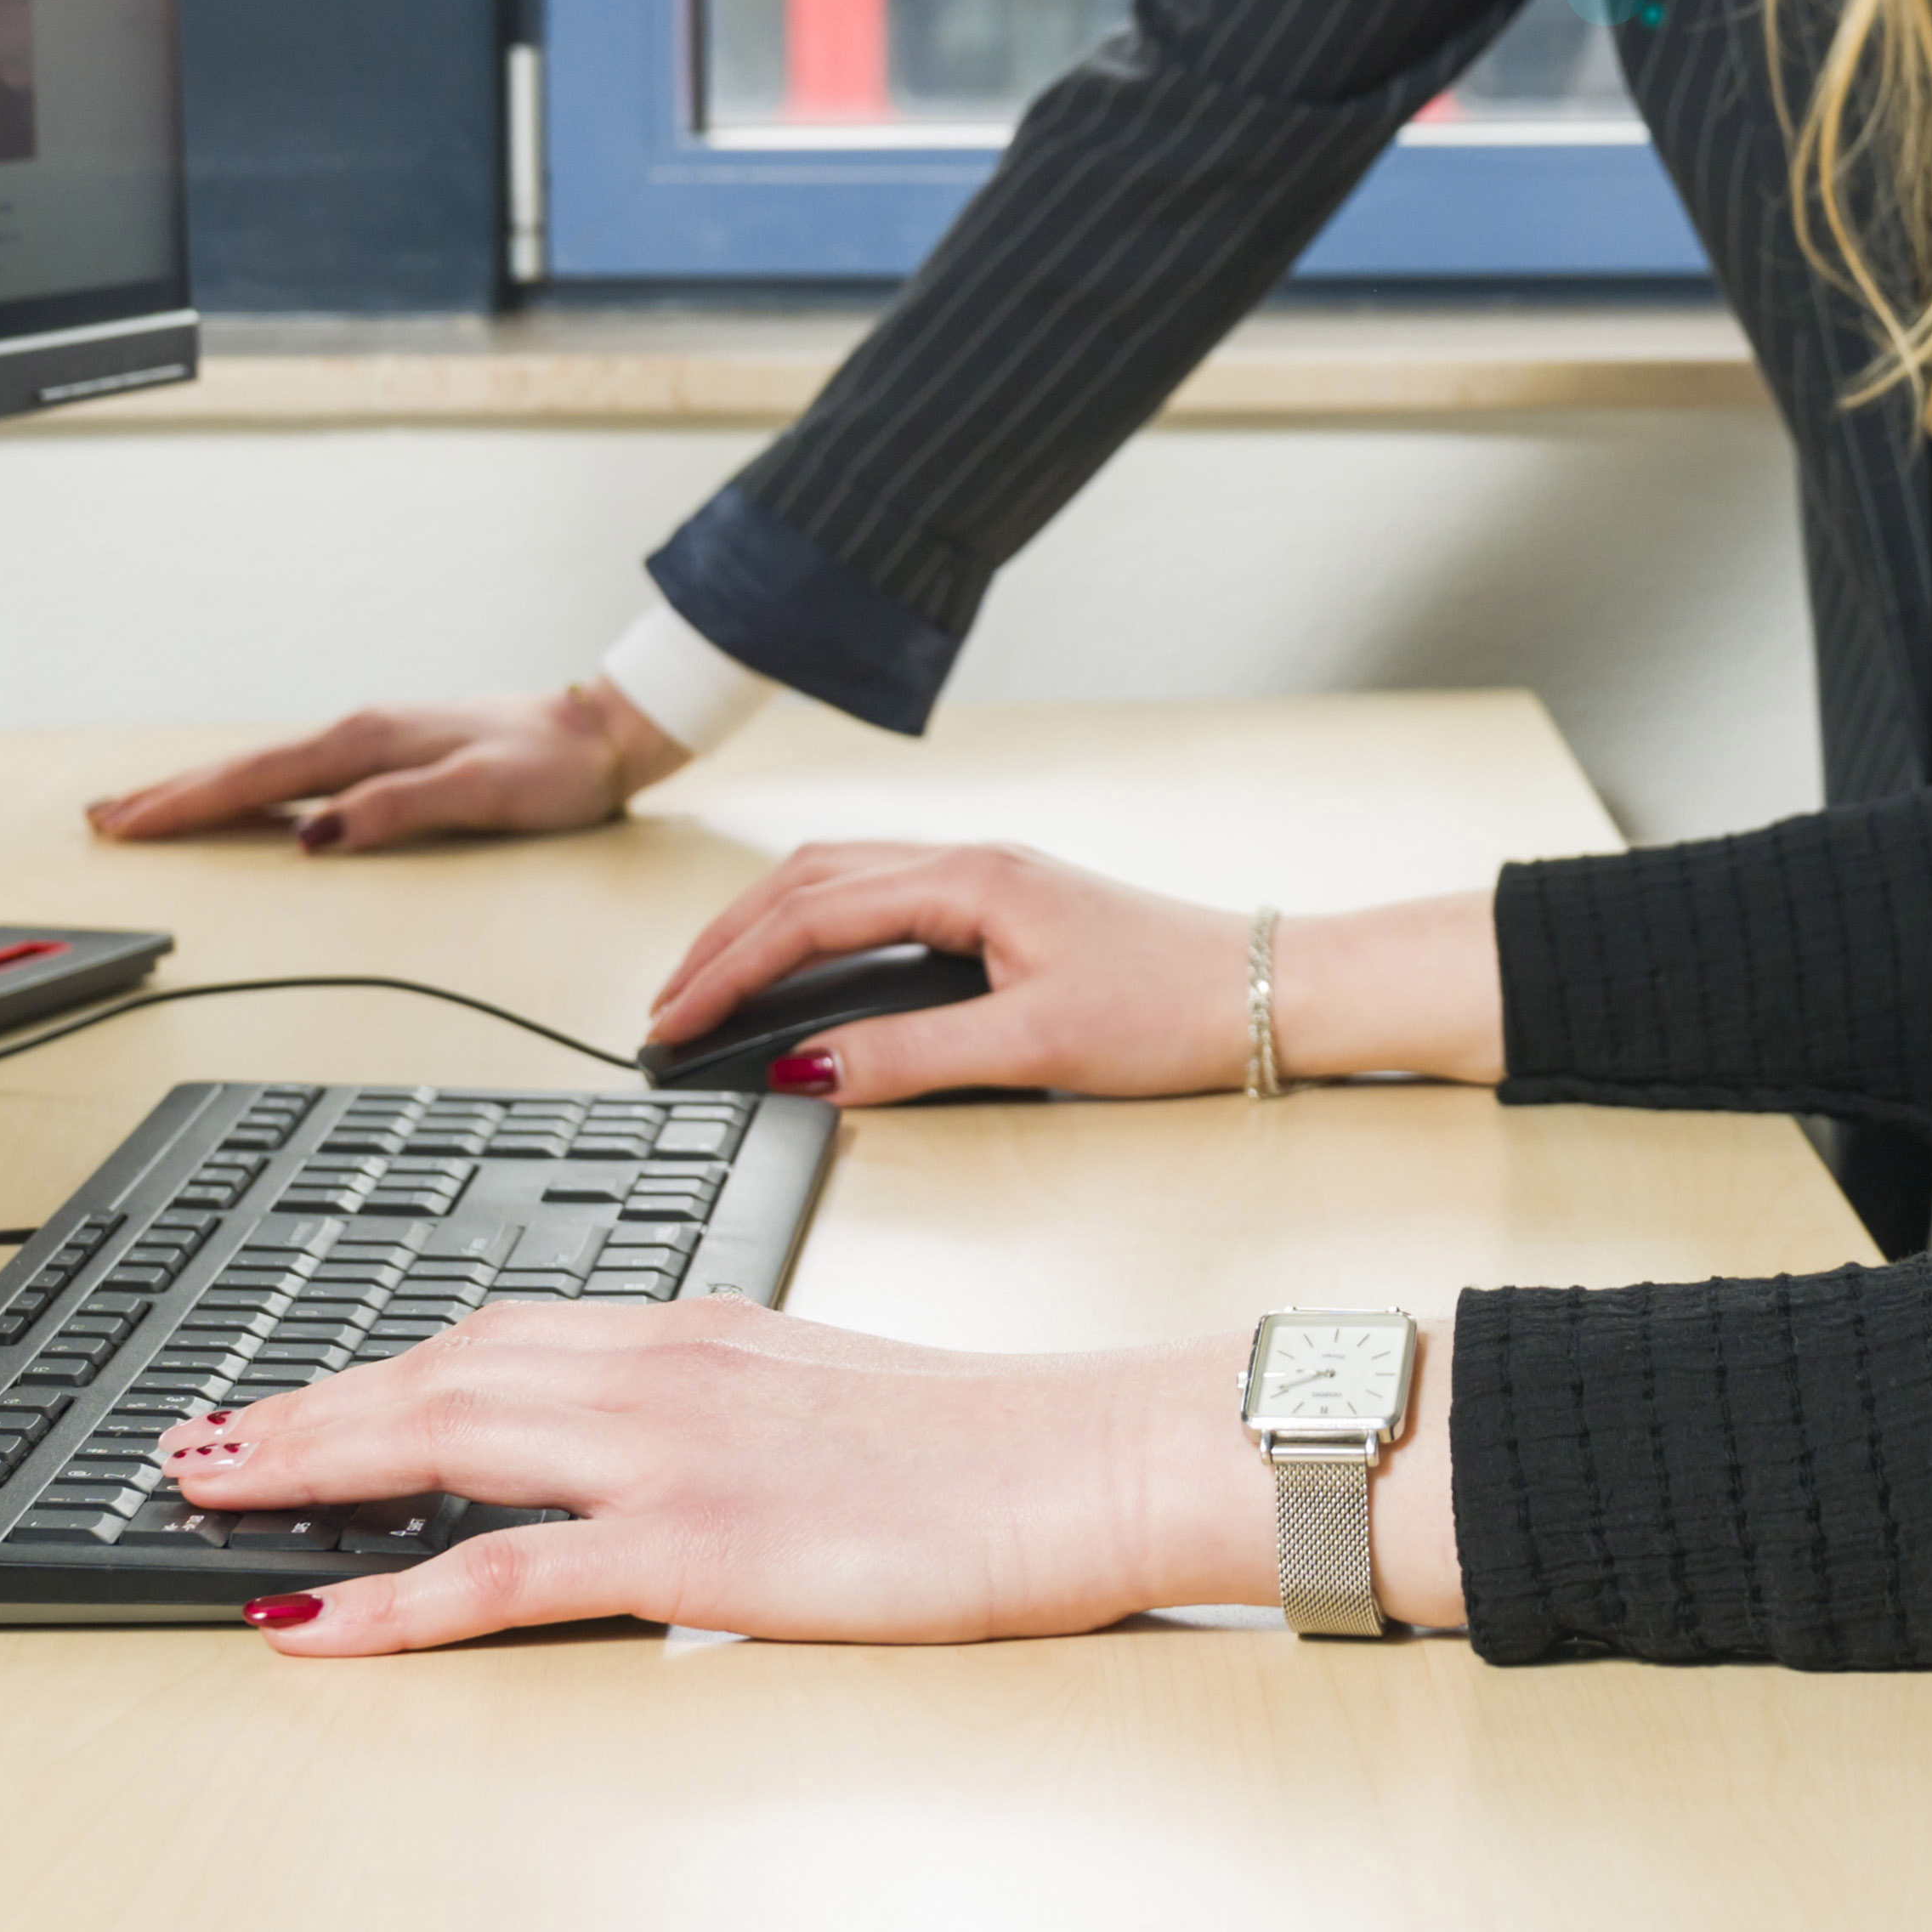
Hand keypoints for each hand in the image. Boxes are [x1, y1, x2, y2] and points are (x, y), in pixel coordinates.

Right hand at [84, 683, 686, 853]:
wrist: (601, 735)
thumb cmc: (552, 769)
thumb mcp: (482, 793)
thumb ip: (398, 809)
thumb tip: (316, 833)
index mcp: (371, 740)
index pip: (258, 779)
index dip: (189, 805)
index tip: (129, 825)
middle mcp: (362, 732)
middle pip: (246, 768)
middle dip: (172, 794)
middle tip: (102, 818)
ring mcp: (372, 739)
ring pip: (265, 767)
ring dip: (202, 787)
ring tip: (144, 808)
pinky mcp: (387, 751)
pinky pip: (295, 771)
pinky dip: (251, 785)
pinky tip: (236, 800)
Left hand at [155, 1299, 1463, 1651]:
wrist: (1087, 1455)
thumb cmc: (987, 1442)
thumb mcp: (827, 1395)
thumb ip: (723, 1404)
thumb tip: (644, 1447)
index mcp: (699, 1329)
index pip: (499, 1333)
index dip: (379, 1366)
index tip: (300, 1391)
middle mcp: (664, 1368)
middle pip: (439, 1373)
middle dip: (307, 1408)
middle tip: (204, 1440)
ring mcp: (673, 1450)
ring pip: (444, 1444)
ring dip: (312, 1473)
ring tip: (215, 1496)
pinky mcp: (697, 1543)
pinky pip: (505, 1575)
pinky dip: (391, 1601)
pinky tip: (311, 1623)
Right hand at [642, 842, 1504, 1104]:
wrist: (1266, 992)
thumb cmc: (1173, 1009)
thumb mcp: (1033, 1045)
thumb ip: (911, 1055)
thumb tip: (808, 1070)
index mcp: (970, 879)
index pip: (810, 913)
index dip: (729, 969)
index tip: (672, 1020)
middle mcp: (972, 861)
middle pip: (810, 879)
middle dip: (725, 940)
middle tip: (665, 1004)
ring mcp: (988, 877)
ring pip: (842, 878)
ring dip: (766, 926)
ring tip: (710, 983)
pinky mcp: (1005, 904)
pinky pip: (881, 894)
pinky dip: (818, 925)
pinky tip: (803, 963)